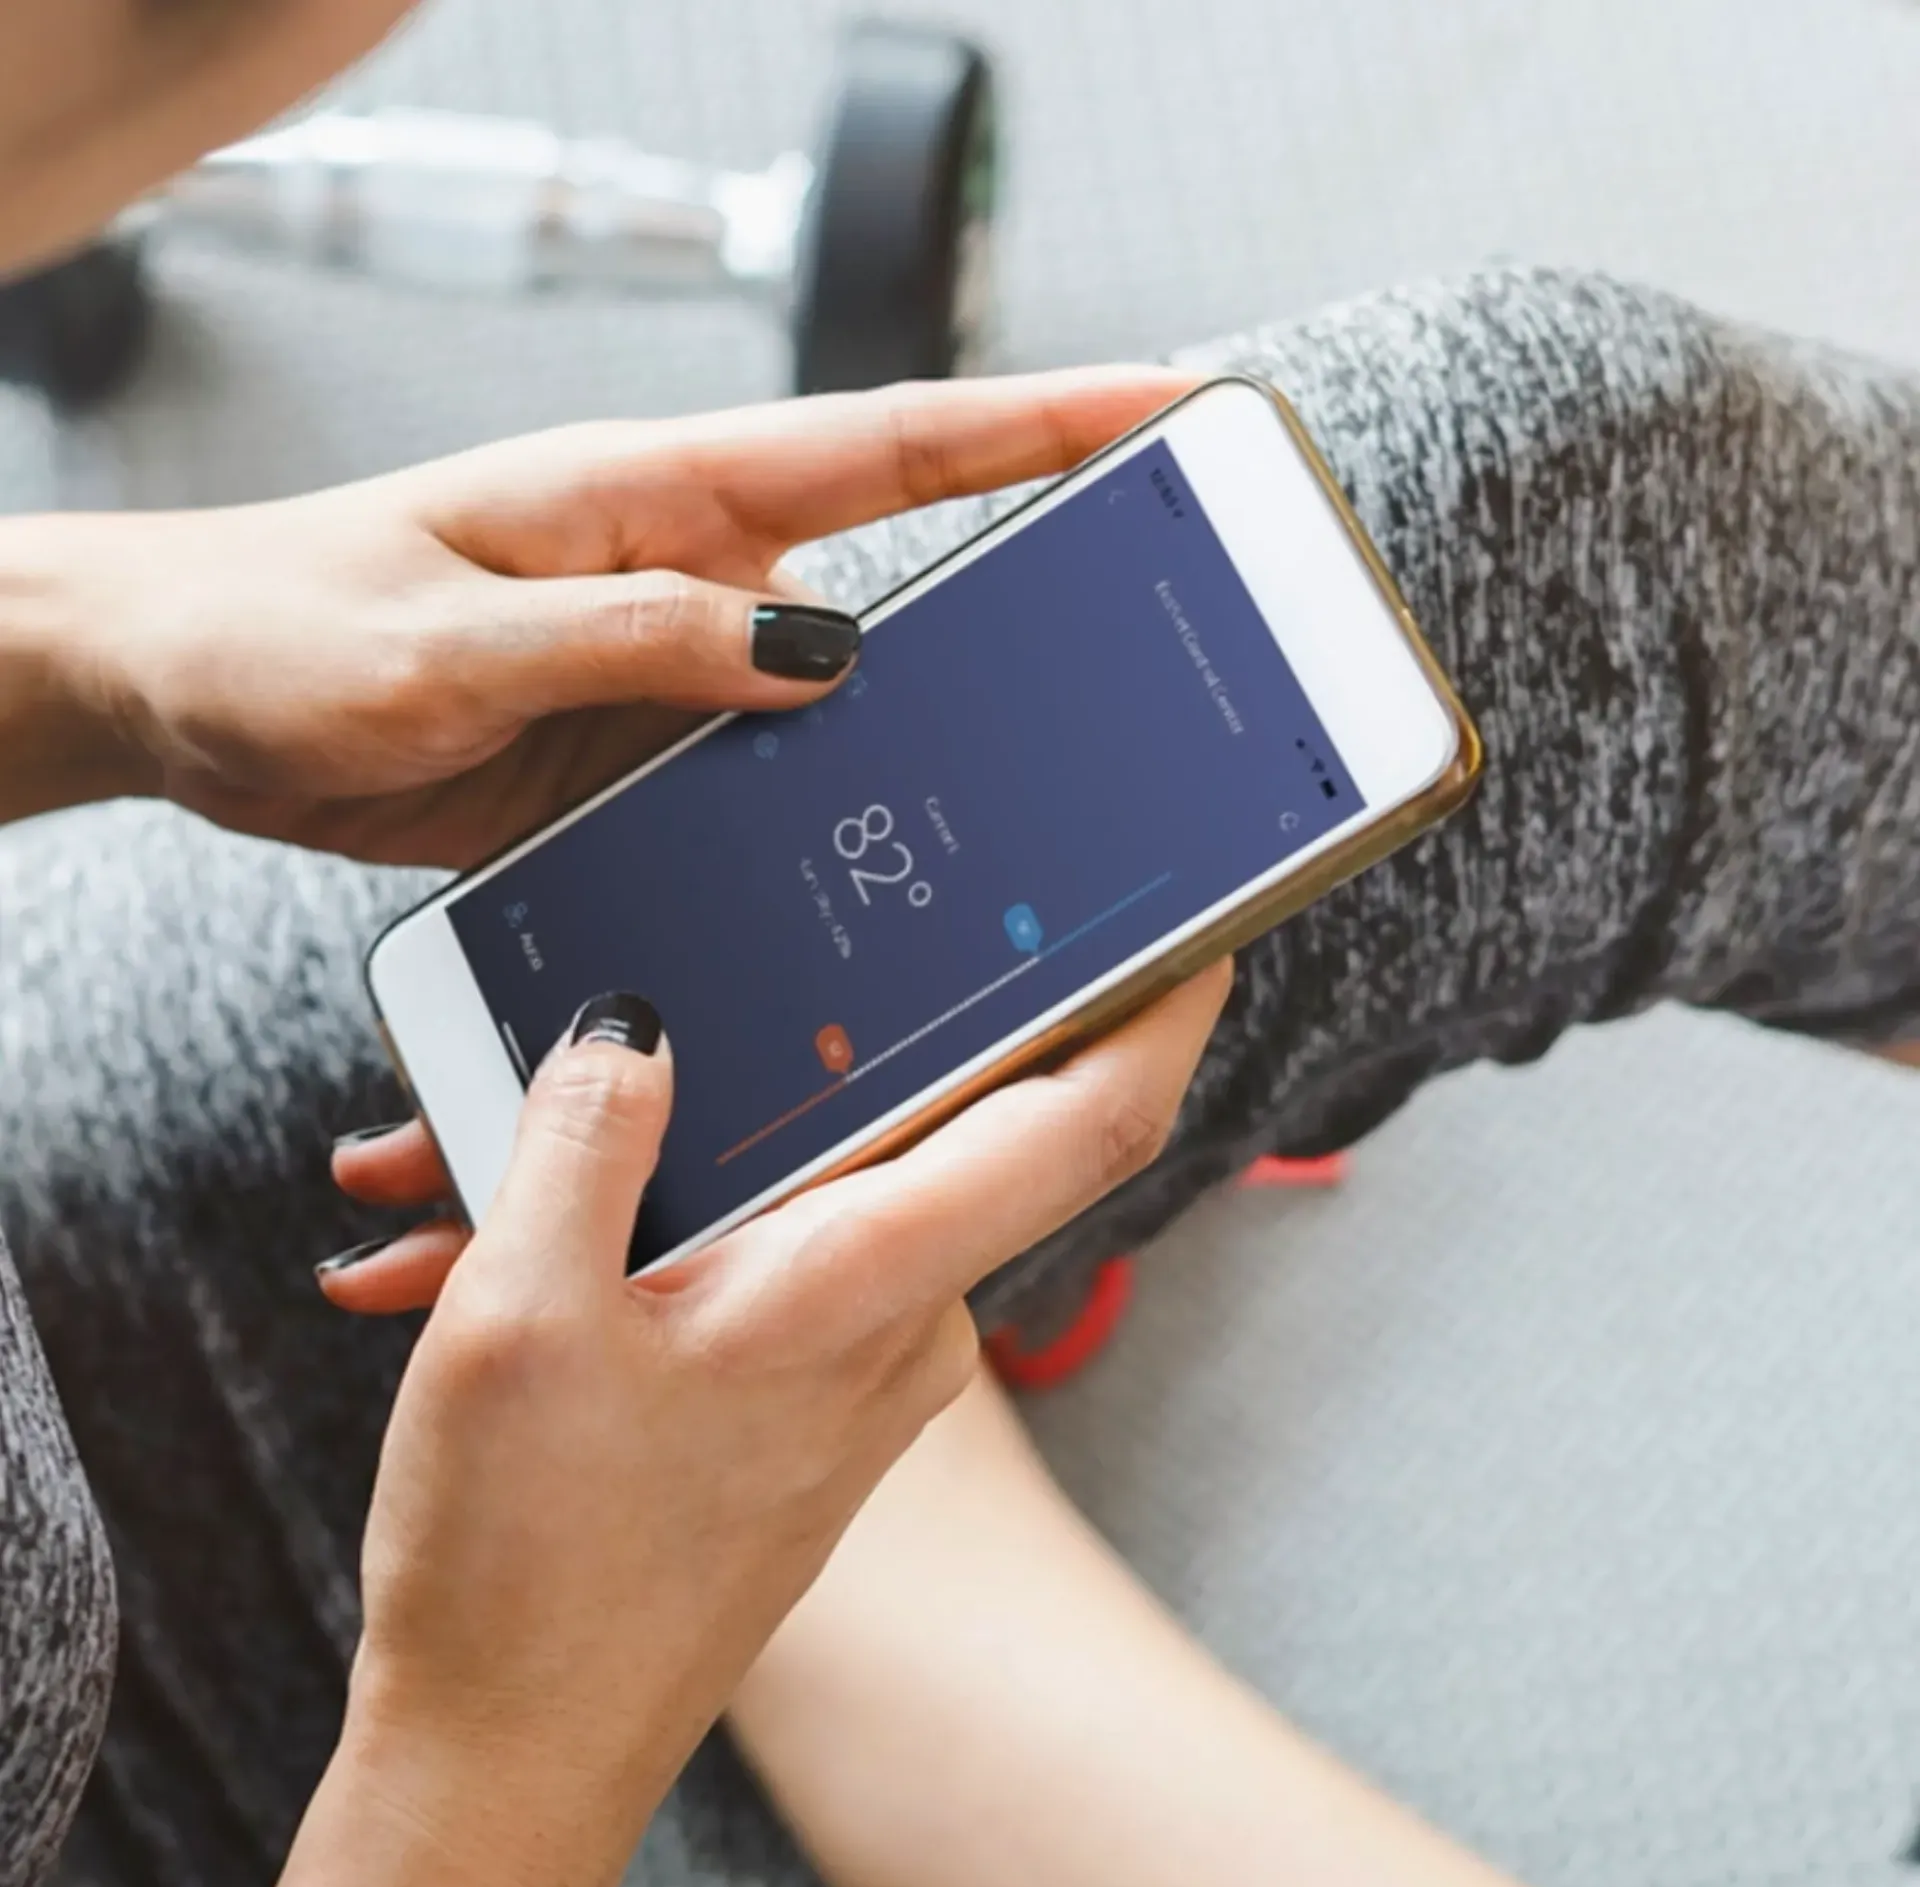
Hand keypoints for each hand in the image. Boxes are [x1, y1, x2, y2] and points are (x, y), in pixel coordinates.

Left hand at [13, 369, 1191, 865]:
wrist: (188, 700)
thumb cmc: (281, 630)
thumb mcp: (445, 640)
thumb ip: (631, 641)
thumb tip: (817, 653)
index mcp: (653, 497)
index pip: (881, 446)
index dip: (1035, 424)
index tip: (1164, 404)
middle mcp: (690, 576)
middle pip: (905, 572)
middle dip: (1041, 590)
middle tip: (1167, 630)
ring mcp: (675, 673)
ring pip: (845, 705)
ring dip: (936, 741)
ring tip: (1053, 791)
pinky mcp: (642, 758)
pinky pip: (766, 788)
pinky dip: (828, 823)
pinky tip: (878, 878)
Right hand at [271, 962, 1229, 1886]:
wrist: (508, 1761)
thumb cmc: (529, 1571)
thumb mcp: (518, 1317)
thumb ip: (583, 1140)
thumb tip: (635, 1028)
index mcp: (866, 1281)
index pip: (1080, 1116)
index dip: (1157, 1007)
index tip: (1201, 923)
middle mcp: (896, 1320)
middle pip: (887, 1119)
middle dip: (738, 1054)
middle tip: (573, 1026)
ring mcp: (853, 1366)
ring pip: (784, 1192)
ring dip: (635, 1164)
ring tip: (448, 1184)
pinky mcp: (801, 1400)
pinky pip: (751, 1264)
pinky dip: (634, 1239)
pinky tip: (485, 1256)